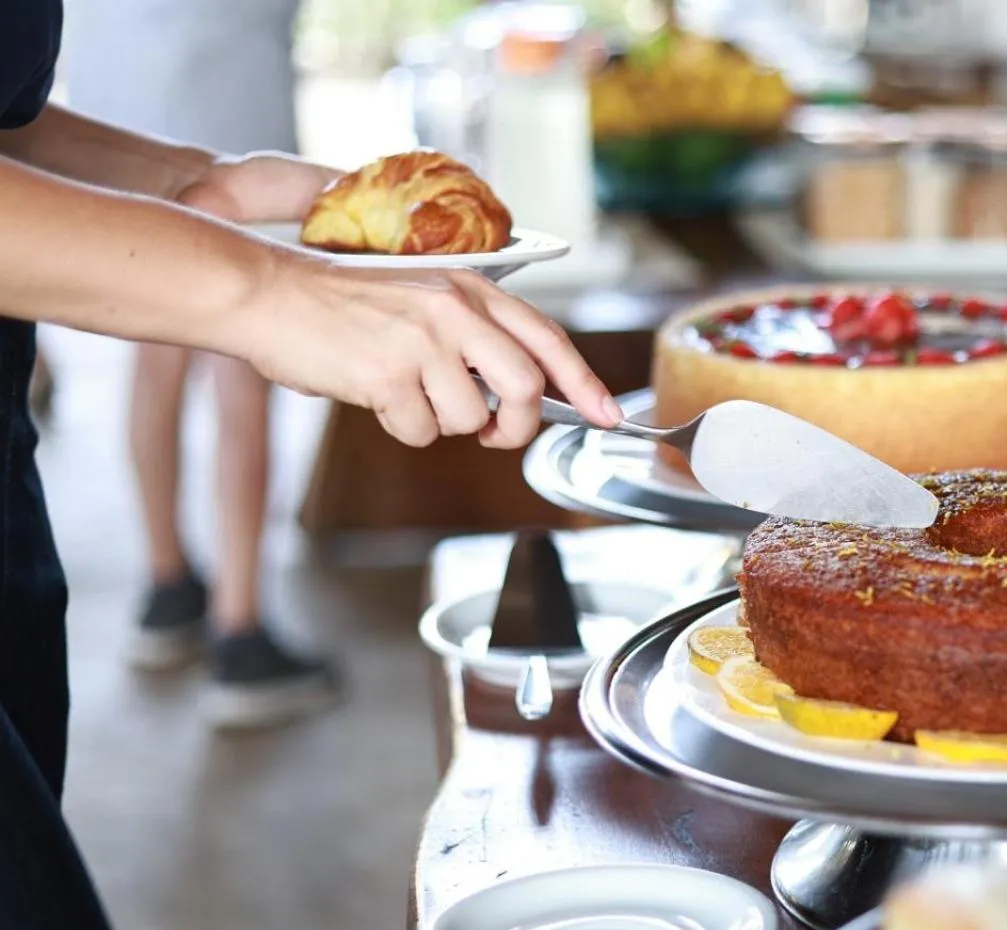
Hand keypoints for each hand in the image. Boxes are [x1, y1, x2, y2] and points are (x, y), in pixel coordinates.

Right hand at [180, 152, 620, 448]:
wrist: (267, 293)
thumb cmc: (341, 303)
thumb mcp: (420, 298)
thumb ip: (471, 334)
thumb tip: (516, 394)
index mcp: (469, 288)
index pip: (547, 340)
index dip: (585, 383)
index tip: (609, 416)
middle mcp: (453, 311)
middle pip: (524, 388)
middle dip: (516, 426)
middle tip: (493, 433)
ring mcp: (421, 342)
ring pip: (469, 419)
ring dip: (442, 424)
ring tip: (406, 393)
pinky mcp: (387, 375)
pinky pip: (420, 431)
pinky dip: (403, 427)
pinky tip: (375, 396)